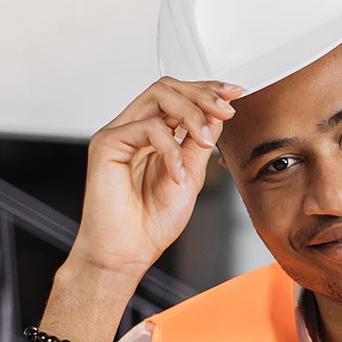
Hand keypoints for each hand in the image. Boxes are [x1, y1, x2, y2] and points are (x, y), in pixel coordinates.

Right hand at [66, 77, 241, 280]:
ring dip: (191, 112)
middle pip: (167, 87)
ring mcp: (118, 134)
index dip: (207, 90)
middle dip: (202, 94)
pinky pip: (147, 128)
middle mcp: (133, 129)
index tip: (234, 94)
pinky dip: (171, 148)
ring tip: (206, 139)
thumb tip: (216, 115)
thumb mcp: (191, 177)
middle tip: (226, 109)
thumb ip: (200, 144)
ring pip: (157, 96)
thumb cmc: (151, 223)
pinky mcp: (106, 144)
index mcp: (153, 136)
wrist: (128, 253)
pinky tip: (178, 173)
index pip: (178, 97)